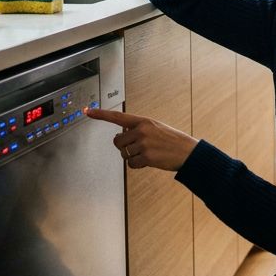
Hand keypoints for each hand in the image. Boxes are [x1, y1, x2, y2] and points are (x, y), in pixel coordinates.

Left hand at [84, 107, 199, 171]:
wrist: (187, 151)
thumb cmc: (171, 140)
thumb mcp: (155, 127)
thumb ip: (137, 129)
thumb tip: (120, 136)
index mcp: (143, 121)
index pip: (117, 116)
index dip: (101, 114)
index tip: (87, 110)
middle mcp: (141, 131)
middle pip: (117, 141)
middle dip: (123, 147)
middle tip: (136, 147)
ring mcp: (143, 144)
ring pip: (124, 154)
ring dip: (132, 157)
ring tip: (147, 153)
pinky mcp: (146, 157)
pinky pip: (131, 164)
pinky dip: (137, 165)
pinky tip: (148, 161)